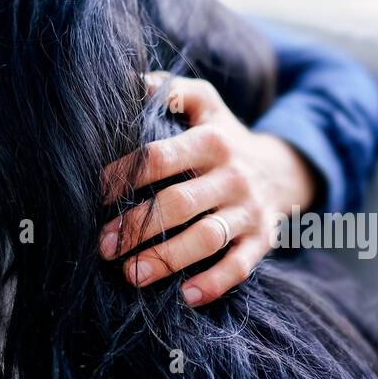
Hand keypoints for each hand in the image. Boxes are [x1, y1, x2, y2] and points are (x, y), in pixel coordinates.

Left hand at [97, 72, 318, 307]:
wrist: (283, 168)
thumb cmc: (222, 135)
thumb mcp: (205, 102)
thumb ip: (170, 89)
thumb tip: (127, 81)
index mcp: (211, 139)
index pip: (161, 156)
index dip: (125, 175)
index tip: (94, 194)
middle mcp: (232, 174)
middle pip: (179, 202)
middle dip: (137, 226)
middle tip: (103, 245)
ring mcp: (249, 209)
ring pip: (208, 238)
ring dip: (168, 259)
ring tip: (131, 274)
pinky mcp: (263, 239)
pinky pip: (240, 266)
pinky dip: (214, 283)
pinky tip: (185, 297)